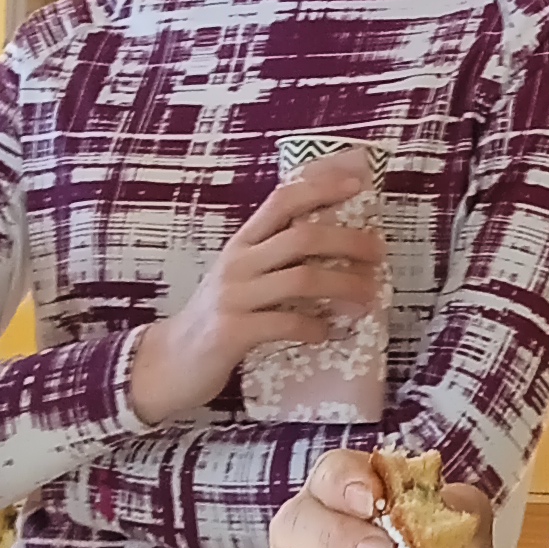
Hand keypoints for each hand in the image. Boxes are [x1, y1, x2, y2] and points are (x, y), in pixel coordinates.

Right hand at [129, 151, 388, 426]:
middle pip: (302, 237)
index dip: (321, 188)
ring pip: (301, 278)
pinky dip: (316, 327)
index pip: (282, 200)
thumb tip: (336, 246)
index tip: (358, 184)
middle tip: (379, 253)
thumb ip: (275, 260)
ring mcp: (233, 297)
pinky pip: (286, 323)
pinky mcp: (232, 332)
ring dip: (344, 286)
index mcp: (242, 244)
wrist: (168, 363)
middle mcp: (237, 263)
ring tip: (369, 298)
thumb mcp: (241, 278)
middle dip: (348, 241)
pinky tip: (329, 333)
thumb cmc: (216, 318)